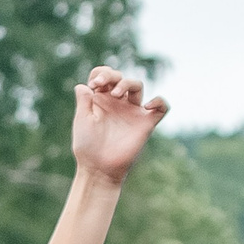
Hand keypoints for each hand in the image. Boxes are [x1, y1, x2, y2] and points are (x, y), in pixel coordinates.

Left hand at [71, 66, 166, 184]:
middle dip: (112, 76)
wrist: (99, 169)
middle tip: (101, 85)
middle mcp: (118, 104)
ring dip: (128, 84)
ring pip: (137, 86)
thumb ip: (83, 101)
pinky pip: (162, 107)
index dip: (101, 73)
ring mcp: (132, 112)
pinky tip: (147, 106)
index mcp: (101, 101)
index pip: (104, 76)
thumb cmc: (88, 148)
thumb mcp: (82, 121)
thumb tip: (82, 85)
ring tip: (117, 94)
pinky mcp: (145, 123)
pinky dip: (159, 101)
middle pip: (120, 78)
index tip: (93, 85)